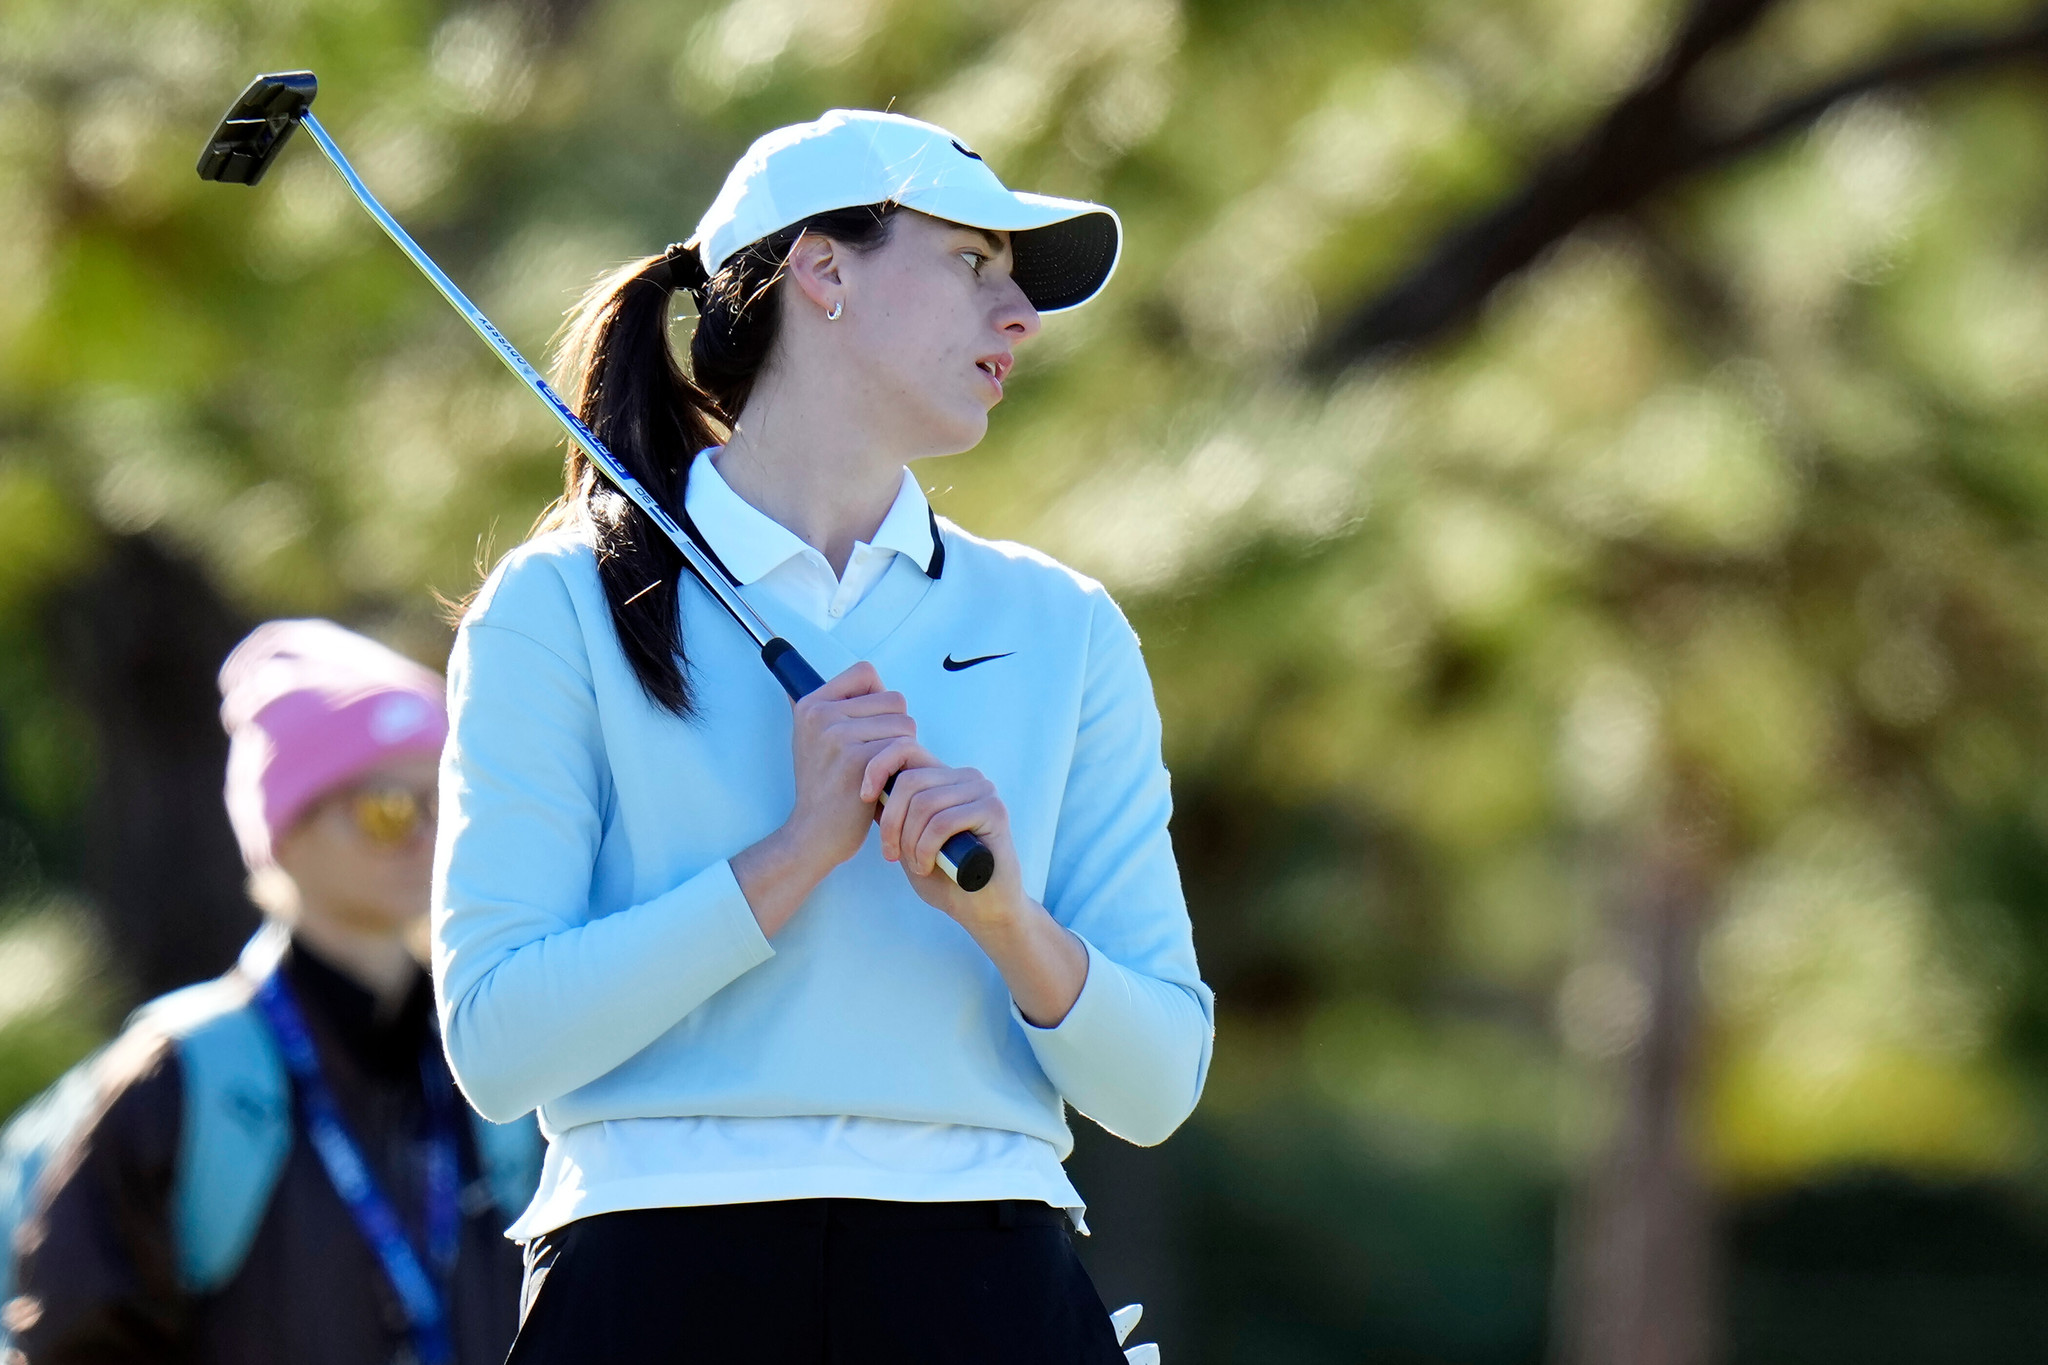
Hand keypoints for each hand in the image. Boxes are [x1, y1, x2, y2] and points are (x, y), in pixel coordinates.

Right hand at [733, 662, 911, 935]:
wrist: (813, 834)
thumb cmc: (825, 789)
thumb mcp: (813, 740)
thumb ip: (834, 707)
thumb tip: (861, 675)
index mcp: (811, 704)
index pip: (866, 673)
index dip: (879, 696)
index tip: (872, 725)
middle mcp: (821, 714)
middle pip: (894, 698)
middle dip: (896, 729)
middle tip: (879, 758)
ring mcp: (838, 735)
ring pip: (905, 723)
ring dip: (904, 749)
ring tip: (881, 772)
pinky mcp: (858, 759)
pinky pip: (905, 747)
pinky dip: (903, 768)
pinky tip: (884, 785)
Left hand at [864, 743, 1086, 1026]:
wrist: (981, 909)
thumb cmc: (943, 876)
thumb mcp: (907, 839)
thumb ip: (894, 811)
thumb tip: (866, 787)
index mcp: (944, 777)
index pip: (905, 748)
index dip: (877, 767)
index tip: (863, 797)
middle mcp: (965, 777)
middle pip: (909, 780)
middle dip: (891, 822)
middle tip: (891, 854)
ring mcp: (982, 791)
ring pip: (924, 802)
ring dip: (909, 841)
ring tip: (914, 864)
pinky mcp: (994, 811)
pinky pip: (943, 822)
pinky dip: (926, 849)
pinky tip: (927, 867)